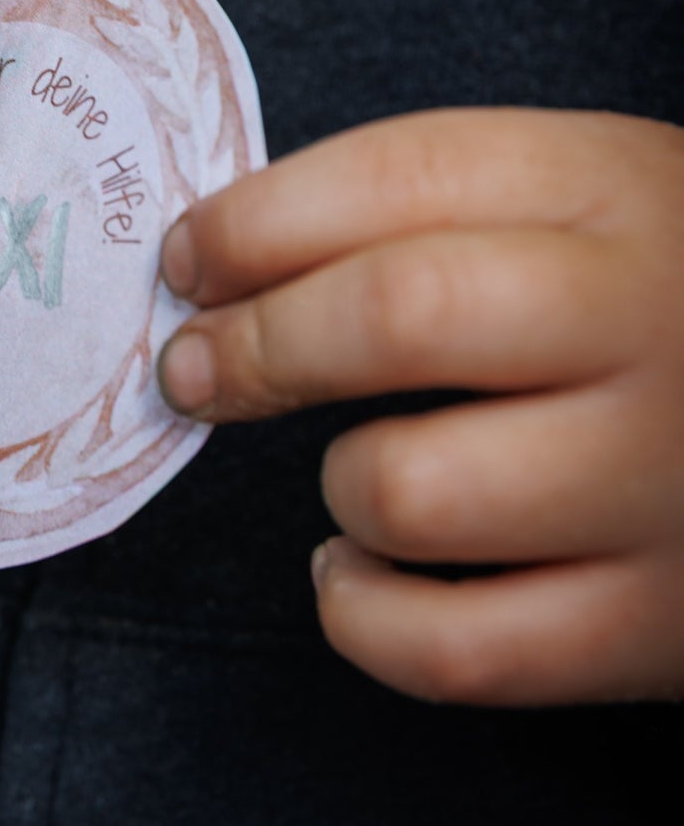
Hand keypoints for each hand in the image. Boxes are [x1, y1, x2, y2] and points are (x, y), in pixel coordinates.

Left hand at [157, 109, 683, 706]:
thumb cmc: (663, 299)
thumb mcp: (589, 199)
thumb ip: (433, 206)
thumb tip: (217, 260)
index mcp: (622, 191)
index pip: (407, 175)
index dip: (259, 220)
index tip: (189, 259)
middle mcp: (652, 325)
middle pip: (397, 315)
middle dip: (258, 346)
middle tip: (195, 368)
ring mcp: (662, 484)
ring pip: (410, 490)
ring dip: (339, 487)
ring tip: (359, 478)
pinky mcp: (660, 626)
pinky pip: (453, 649)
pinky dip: (363, 616)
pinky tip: (361, 574)